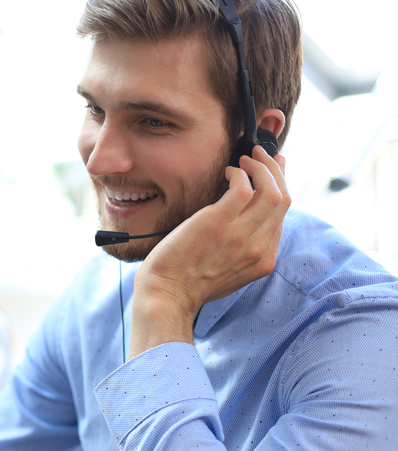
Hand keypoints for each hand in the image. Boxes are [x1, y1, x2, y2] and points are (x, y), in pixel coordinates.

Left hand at [130, 146, 289, 357]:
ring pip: (270, 190)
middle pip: (282, 199)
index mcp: (264, 261)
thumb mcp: (229, 271)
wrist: (167, 295)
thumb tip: (246, 218)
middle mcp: (258, 248)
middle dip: (276, 171)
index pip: (282, 217)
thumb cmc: (188, 282)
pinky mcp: (218, 222)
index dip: (281, 187)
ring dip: (261, 167)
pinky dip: (239, 173)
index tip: (275, 171)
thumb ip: (244, 248)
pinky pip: (242, 187)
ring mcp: (240, 235)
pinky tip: (228, 171)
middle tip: (263, 154)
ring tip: (246, 158)